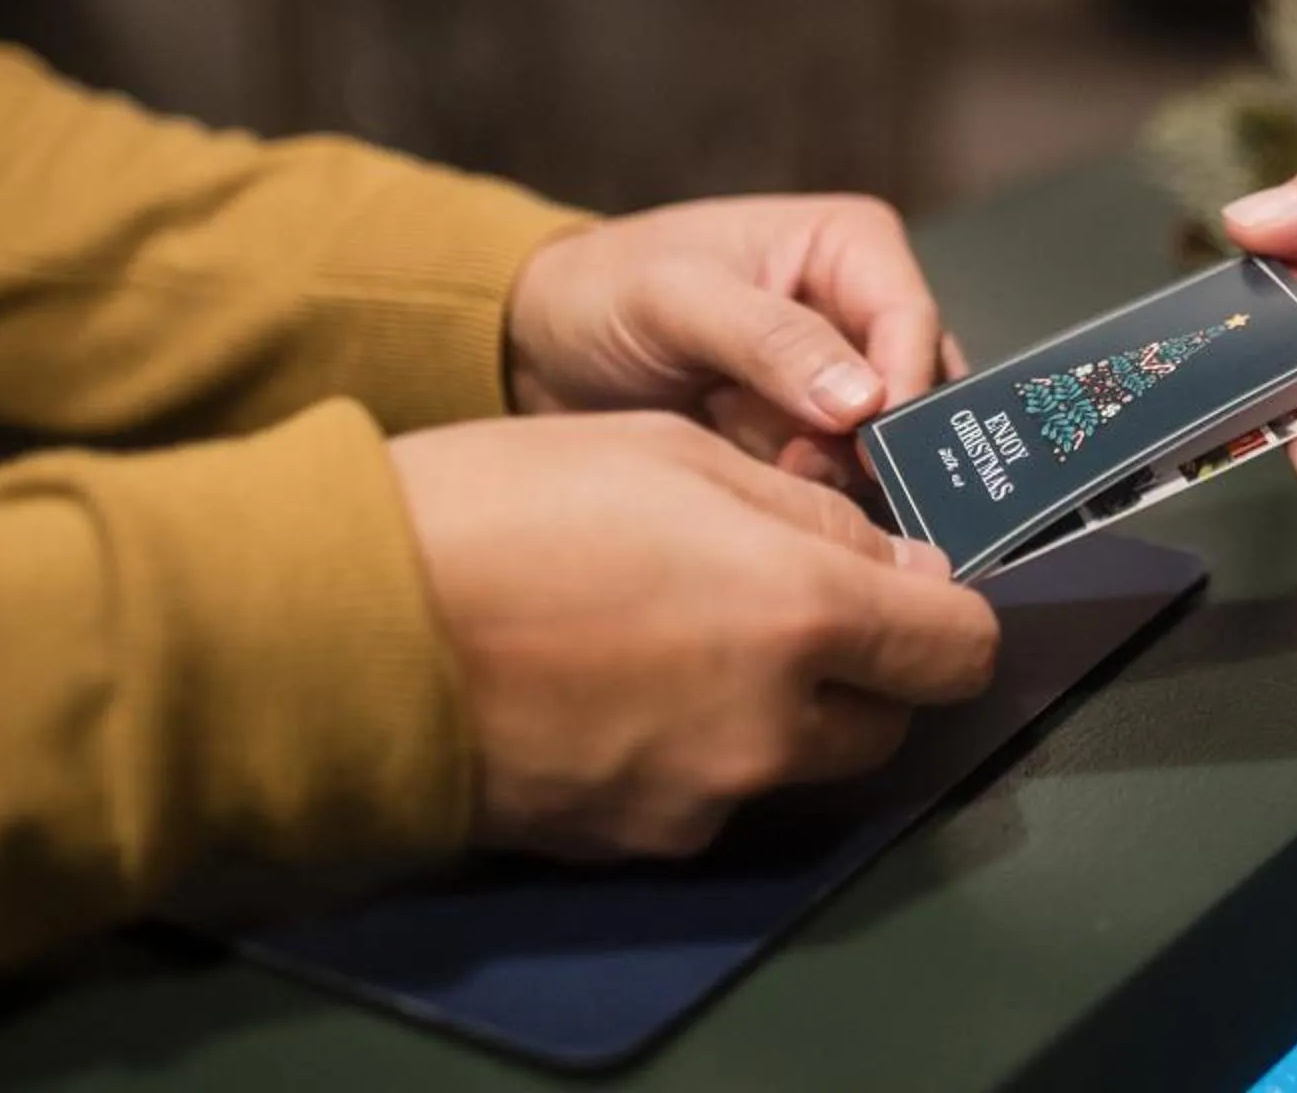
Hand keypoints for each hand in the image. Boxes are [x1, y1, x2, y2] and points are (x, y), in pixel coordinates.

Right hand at [388, 412, 998, 856]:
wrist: (341, 627)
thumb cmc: (501, 509)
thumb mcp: (674, 455)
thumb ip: (809, 516)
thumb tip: (896, 563)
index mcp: (800, 615)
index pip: (956, 647)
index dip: (942, 608)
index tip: (904, 577)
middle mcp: (770, 726)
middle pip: (884, 718)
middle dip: (858, 661)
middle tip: (776, 591)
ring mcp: (700, 797)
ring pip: (792, 758)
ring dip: (772, 704)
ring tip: (669, 626)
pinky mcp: (631, 840)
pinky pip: (704, 791)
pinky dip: (688, 743)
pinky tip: (612, 679)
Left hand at [505, 196, 965, 481]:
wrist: (535, 354)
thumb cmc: (598, 292)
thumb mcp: (675, 298)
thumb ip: (768, 340)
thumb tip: (860, 398)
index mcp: (847, 248)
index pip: (912, 320)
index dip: (902, 387)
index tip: (865, 443)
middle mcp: (857, 313)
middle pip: (917, 390)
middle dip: (874, 440)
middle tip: (813, 468)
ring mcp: (835, 384)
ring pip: (886, 446)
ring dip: (841, 475)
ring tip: (778, 475)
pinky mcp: (806, 442)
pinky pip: (842, 483)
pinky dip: (813, 498)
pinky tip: (769, 495)